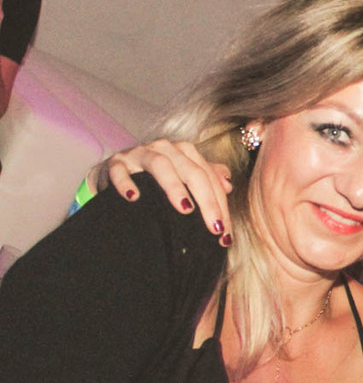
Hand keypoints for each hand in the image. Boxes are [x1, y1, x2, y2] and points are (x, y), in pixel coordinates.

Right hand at [94, 140, 233, 243]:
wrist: (115, 173)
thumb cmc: (155, 179)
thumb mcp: (183, 177)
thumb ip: (208, 178)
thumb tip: (228, 185)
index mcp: (185, 152)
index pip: (209, 177)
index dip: (221, 205)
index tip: (225, 234)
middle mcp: (165, 148)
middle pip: (192, 172)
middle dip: (207, 202)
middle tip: (214, 229)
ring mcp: (138, 154)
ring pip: (160, 165)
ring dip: (174, 187)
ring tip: (185, 210)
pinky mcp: (114, 163)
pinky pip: (120, 170)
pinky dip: (126, 183)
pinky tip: (133, 198)